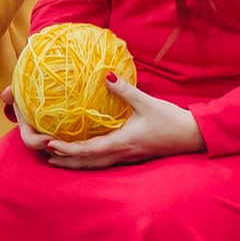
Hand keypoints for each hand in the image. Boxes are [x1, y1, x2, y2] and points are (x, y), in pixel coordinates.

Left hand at [21, 80, 203, 165]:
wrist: (193, 136)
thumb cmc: (172, 121)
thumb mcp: (147, 102)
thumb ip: (125, 90)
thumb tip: (106, 75)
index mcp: (122, 143)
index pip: (88, 150)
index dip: (68, 149)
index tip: (49, 144)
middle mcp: (122, 154)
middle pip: (88, 164)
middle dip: (66, 161)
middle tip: (46, 156)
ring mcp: (127, 157)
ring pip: (96, 165)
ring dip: (77, 163)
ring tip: (58, 159)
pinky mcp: (133, 156)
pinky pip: (106, 162)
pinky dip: (91, 160)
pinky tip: (86, 154)